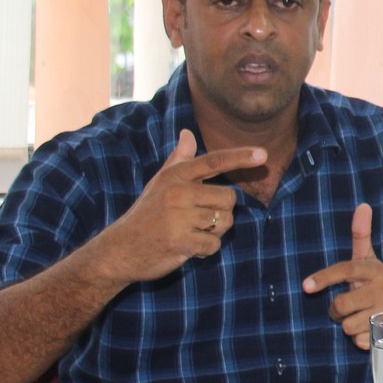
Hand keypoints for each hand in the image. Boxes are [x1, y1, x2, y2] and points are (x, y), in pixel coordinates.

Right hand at [92, 130, 263, 284]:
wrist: (120, 250)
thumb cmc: (146, 214)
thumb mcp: (160, 183)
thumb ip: (179, 160)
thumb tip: (188, 132)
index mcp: (175, 176)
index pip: (213, 161)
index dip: (239, 157)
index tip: (263, 154)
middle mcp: (177, 192)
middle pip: (229, 198)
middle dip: (222, 212)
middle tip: (198, 220)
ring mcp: (178, 217)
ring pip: (224, 222)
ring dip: (214, 232)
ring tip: (191, 232)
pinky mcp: (179, 241)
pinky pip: (214, 244)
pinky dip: (205, 250)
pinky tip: (187, 247)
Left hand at [302, 204, 382, 347]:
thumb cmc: (375, 283)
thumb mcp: (368, 260)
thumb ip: (361, 234)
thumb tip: (363, 205)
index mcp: (376, 270)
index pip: (346, 270)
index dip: (324, 278)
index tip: (305, 286)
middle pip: (341, 304)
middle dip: (337, 309)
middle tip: (347, 306)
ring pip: (347, 326)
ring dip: (348, 324)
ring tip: (360, 316)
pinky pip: (357, 341)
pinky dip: (358, 338)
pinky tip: (368, 329)